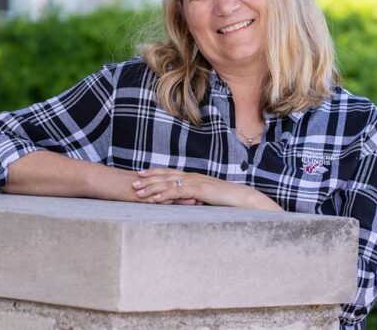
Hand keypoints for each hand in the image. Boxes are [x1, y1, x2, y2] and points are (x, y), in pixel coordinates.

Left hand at [132, 168, 283, 210]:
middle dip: (148, 179)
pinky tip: (154, 200)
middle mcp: (193, 177)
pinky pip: (178, 193)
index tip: (141, 174)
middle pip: (166, 176)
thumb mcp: (209, 198)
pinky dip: (164, 196)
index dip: (155, 173)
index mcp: (194, 178)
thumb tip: (187, 203)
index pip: (171, 173)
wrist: (243, 198)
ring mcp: (195, 182)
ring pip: (168, 184)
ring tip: (137, 192)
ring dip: (152, 188)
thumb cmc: (228, 201)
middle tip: (132, 181)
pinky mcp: (199, 190)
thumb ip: (196, 198)